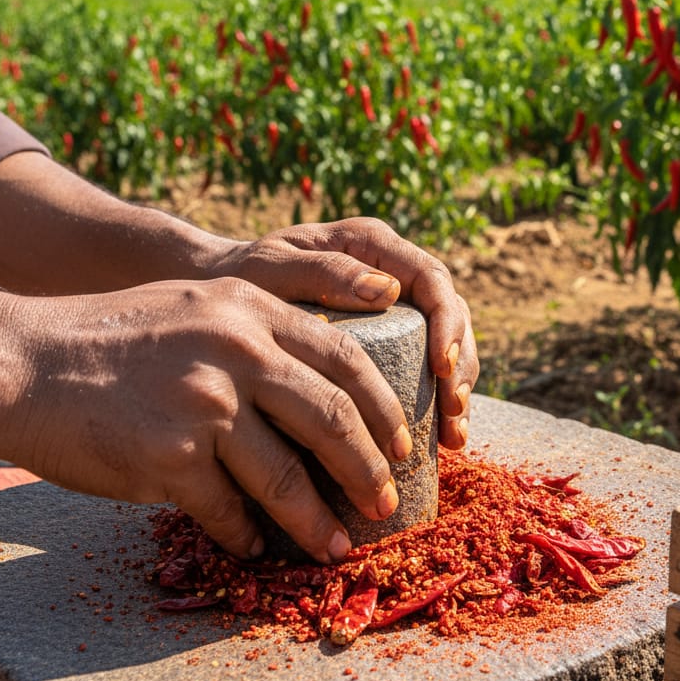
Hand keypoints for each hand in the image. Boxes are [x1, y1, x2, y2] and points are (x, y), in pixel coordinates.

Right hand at [8, 277, 412, 562]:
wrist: (28, 362)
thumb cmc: (115, 336)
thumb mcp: (199, 307)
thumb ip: (260, 332)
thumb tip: (322, 391)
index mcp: (251, 309)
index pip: (345, 358)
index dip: (383, 407)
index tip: (400, 442)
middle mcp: (236, 350)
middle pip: (332, 417)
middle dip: (369, 468)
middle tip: (384, 500)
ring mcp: (205, 403)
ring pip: (287, 475)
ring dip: (316, 520)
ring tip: (334, 544)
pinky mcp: (170, 456)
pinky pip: (227, 509)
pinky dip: (245, 534)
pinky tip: (251, 545)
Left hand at [207, 217, 478, 449]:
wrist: (220, 291)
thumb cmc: (242, 276)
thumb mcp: (273, 269)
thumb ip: (322, 271)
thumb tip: (387, 290)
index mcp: (371, 244)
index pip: (430, 278)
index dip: (446, 324)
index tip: (441, 368)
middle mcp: (390, 268)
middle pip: (449, 313)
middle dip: (459, 366)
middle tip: (452, 413)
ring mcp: (392, 303)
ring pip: (446, 341)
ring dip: (456, 388)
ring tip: (452, 436)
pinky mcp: (386, 335)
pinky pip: (425, 362)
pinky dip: (437, 399)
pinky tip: (441, 436)